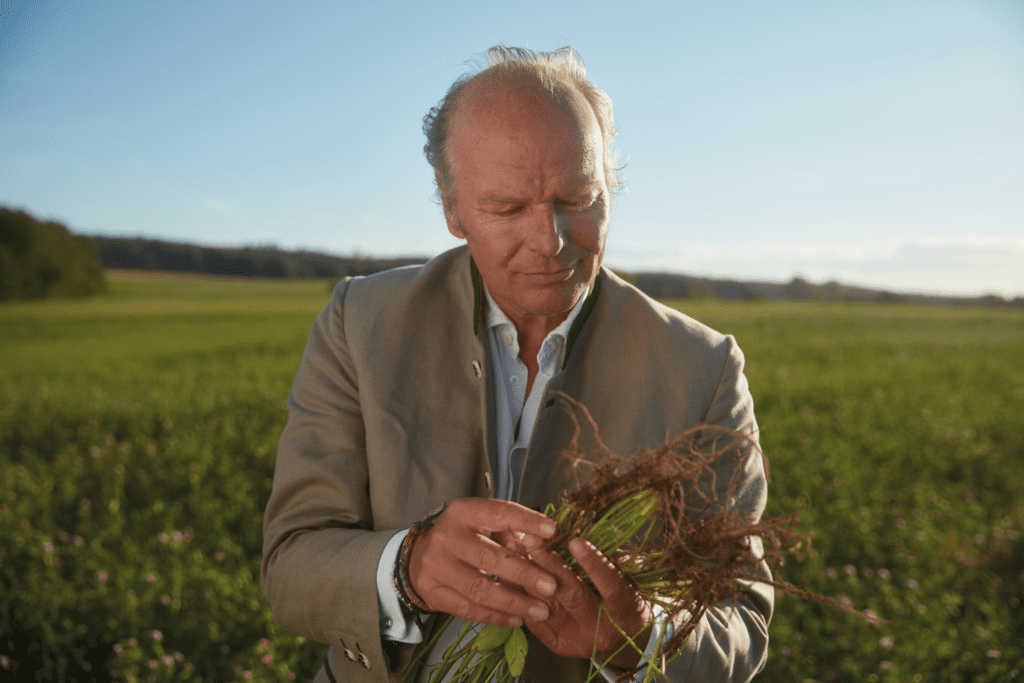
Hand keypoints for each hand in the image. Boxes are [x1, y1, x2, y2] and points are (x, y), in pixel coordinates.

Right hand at [406, 497, 559, 626]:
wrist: (421, 555)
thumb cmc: (465, 536)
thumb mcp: (484, 523)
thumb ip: (511, 530)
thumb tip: (546, 540)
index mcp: (463, 512)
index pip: (498, 513)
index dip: (526, 521)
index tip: (553, 530)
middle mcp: (447, 536)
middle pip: (489, 557)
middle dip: (523, 573)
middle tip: (551, 586)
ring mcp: (436, 565)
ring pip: (479, 588)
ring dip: (514, 602)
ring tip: (541, 611)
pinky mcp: (432, 591)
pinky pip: (468, 609)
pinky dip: (495, 616)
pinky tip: (517, 619)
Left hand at [524, 538, 652, 669]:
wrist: (628, 643)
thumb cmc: (630, 600)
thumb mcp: (634, 578)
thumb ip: (618, 560)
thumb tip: (593, 535)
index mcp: (627, 612)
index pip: (610, 586)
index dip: (593, 563)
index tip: (574, 540)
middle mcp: (604, 631)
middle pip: (573, 596)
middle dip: (550, 565)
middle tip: (533, 540)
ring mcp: (580, 641)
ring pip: (550, 607)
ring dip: (532, 578)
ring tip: (518, 552)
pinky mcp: (560, 646)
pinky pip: (537, 620)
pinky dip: (525, 597)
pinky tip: (516, 575)